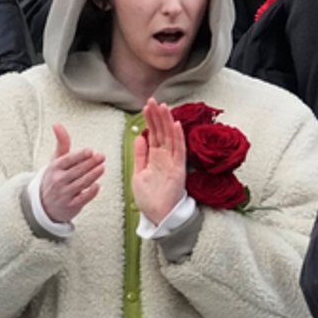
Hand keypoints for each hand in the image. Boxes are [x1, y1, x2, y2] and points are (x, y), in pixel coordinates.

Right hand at [38, 124, 103, 224]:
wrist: (44, 205)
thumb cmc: (55, 177)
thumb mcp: (56, 160)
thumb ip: (62, 143)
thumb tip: (57, 124)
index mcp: (54, 168)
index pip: (67, 160)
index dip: (79, 156)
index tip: (90, 151)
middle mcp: (58, 181)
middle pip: (76, 171)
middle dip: (90, 164)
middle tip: (102, 156)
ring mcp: (64, 194)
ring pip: (81, 183)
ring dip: (92, 175)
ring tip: (102, 167)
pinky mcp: (71, 205)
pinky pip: (82, 198)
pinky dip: (90, 192)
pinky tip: (97, 185)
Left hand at [132, 98, 188, 223]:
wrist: (158, 216)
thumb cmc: (150, 198)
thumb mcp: (138, 174)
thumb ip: (140, 155)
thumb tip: (138, 137)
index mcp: (155, 158)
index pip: (153, 134)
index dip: (150, 120)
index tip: (146, 107)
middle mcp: (165, 157)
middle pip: (161, 132)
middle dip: (157, 116)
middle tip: (152, 101)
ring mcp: (173, 162)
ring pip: (170, 137)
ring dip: (167, 122)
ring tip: (163, 107)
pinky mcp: (178, 169)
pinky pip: (179, 150)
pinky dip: (178, 138)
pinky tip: (175, 125)